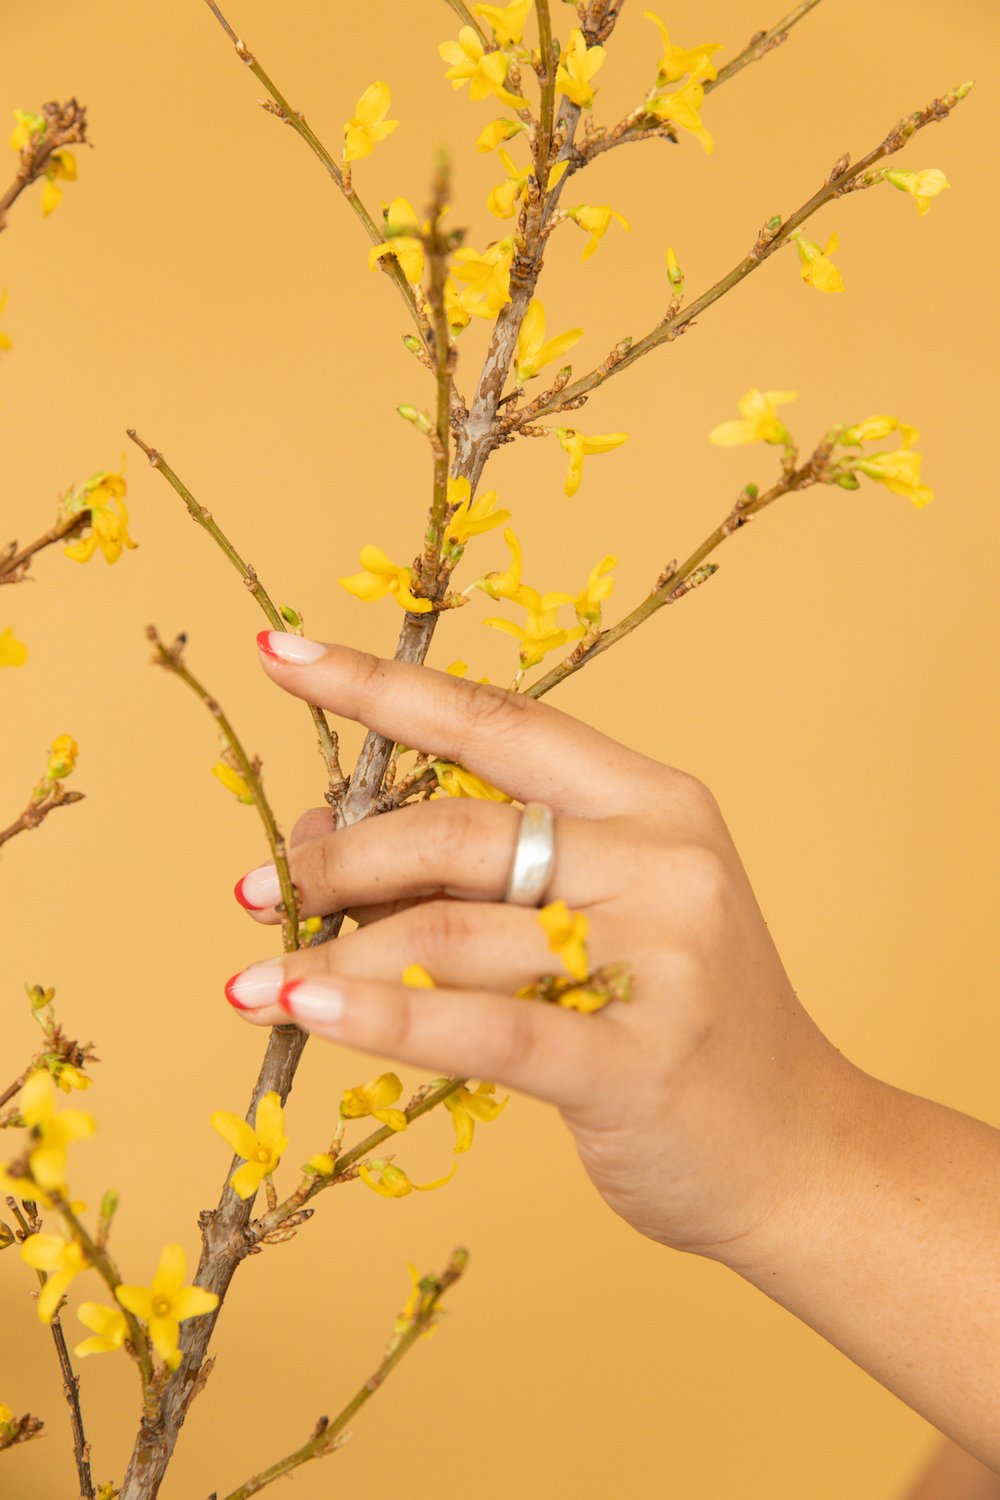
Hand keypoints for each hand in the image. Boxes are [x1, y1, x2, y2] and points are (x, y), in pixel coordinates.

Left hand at [226, 632, 850, 1265]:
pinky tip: (300, 1012)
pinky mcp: (637, 1061)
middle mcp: (662, 859)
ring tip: (255, 980)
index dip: (380, 685)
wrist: (799, 1151)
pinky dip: (378, 1018)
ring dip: (328, 955)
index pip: (497, 721)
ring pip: (448, 932)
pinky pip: (480, 1027)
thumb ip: (492, 868)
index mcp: (652, 802)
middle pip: (457, 830)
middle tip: (261, 888)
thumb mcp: (607, 912)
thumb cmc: (680, 1021)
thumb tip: (327, 835)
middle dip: (338, 858)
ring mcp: (659, 956)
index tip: (281, 652)